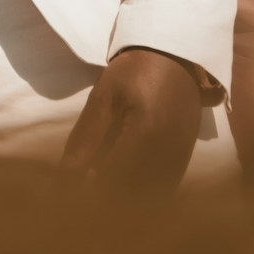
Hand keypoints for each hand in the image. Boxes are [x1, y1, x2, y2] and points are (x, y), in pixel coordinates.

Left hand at [60, 48, 203, 188]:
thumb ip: (86, 138)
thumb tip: (66, 176)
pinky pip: (166, 188)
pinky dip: (145, 193)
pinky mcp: (187, 157)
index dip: (87, 190)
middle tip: (87, 185)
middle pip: (131, 194)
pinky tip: (129, 180)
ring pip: (150, 196)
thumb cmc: (135, 70)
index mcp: (144, 134)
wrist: (175, 54)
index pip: (110, 180)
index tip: (72, 186)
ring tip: (107, 181)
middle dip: (106, 198)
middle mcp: (167, 151)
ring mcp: (181, 156)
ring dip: (127, 198)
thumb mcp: (103, 97)